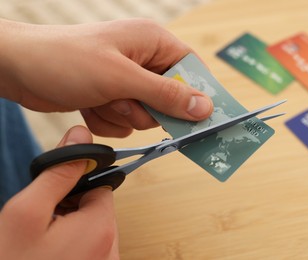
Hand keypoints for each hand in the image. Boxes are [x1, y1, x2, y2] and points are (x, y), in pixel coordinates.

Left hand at [0, 18, 212, 136]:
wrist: (18, 69)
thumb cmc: (67, 61)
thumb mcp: (121, 78)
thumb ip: (165, 94)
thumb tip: (205, 107)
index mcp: (153, 42)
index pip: (191, 70)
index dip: (197, 95)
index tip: (199, 120)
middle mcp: (143, 60)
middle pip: (170, 99)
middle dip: (146, 108)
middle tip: (123, 100)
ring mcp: (126, 80)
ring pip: (146, 115)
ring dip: (123, 115)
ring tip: (100, 99)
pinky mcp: (111, 97)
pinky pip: (124, 121)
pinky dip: (107, 120)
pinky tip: (89, 105)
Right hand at [0, 126, 118, 259]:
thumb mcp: (26, 212)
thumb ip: (58, 172)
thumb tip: (82, 136)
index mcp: (101, 227)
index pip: (103, 185)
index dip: (77, 185)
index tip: (53, 198)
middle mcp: (112, 247)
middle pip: (98, 207)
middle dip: (72, 207)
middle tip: (42, 224)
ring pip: (93, 228)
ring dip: (70, 226)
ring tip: (42, 243)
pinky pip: (91, 248)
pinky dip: (72, 245)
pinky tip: (48, 254)